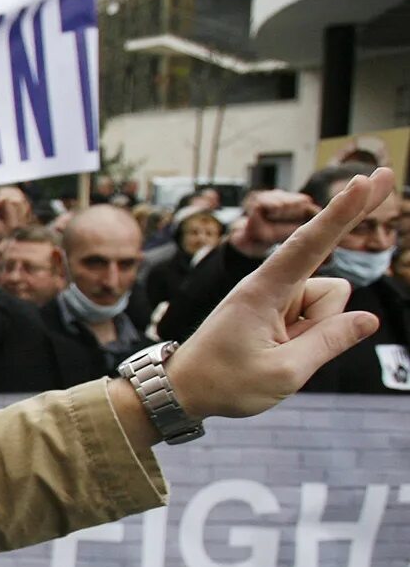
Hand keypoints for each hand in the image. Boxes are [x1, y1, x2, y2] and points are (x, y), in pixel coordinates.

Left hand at [168, 168, 395, 420]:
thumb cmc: (224, 382)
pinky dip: (308, 337)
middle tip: (383, 177)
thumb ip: (328, 343)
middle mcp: (271, 286)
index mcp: (263, 291)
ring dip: (315, 334)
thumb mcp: (283, 373)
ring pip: (328, 309)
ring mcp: (277, 298)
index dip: (340, 213)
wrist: (183, 389)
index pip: (310, 244)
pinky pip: (316, 319)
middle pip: (332, 287)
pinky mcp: (279, 310)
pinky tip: (279, 352)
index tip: (363, 181)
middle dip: (344, 260)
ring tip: (275, 355)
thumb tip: (367, 319)